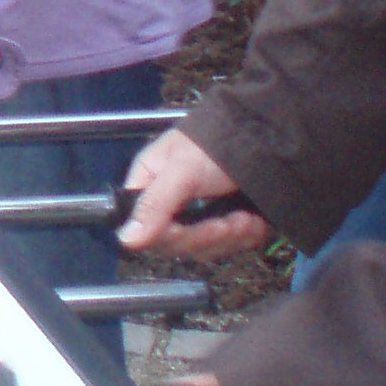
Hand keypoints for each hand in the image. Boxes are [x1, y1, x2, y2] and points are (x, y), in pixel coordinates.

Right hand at [119, 128, 271, 259]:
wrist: (260, 137)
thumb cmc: (213, 146)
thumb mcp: (181, 171)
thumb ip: (154, 204)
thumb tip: (125, 239)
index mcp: (148, 188)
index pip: (144, 228)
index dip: (167, 236)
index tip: (191, 229)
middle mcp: (168, 205)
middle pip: (176, 243)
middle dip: (207, 236)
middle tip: (230, 221)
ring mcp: (197, 216)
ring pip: (205, 248)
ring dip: (230, 238)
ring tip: (246, 218)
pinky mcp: (223, 223)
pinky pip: (229, 245)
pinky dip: (245, 237)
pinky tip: (254, 222)